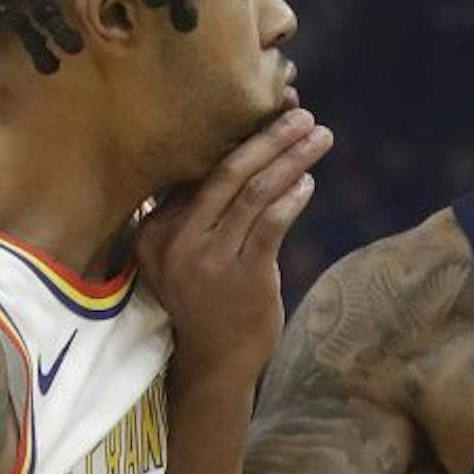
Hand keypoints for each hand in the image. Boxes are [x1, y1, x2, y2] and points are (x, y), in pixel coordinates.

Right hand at [135, 109, 331, 380]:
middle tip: (302, 112)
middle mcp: (176, 240)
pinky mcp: (244, 276)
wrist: (214, 362)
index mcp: (154, 229)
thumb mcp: (185, 253)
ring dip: (292, 159)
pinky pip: (272, 222)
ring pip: (254, 192)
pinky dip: (293, 196)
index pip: (198, 170)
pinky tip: (309, 180)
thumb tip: (242, 150)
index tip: (268, 110)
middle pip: (227, 171)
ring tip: (319, 136)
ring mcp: (209, 259)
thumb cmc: (206, 300)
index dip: (237, 136)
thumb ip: (200, 211)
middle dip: (270, 137)